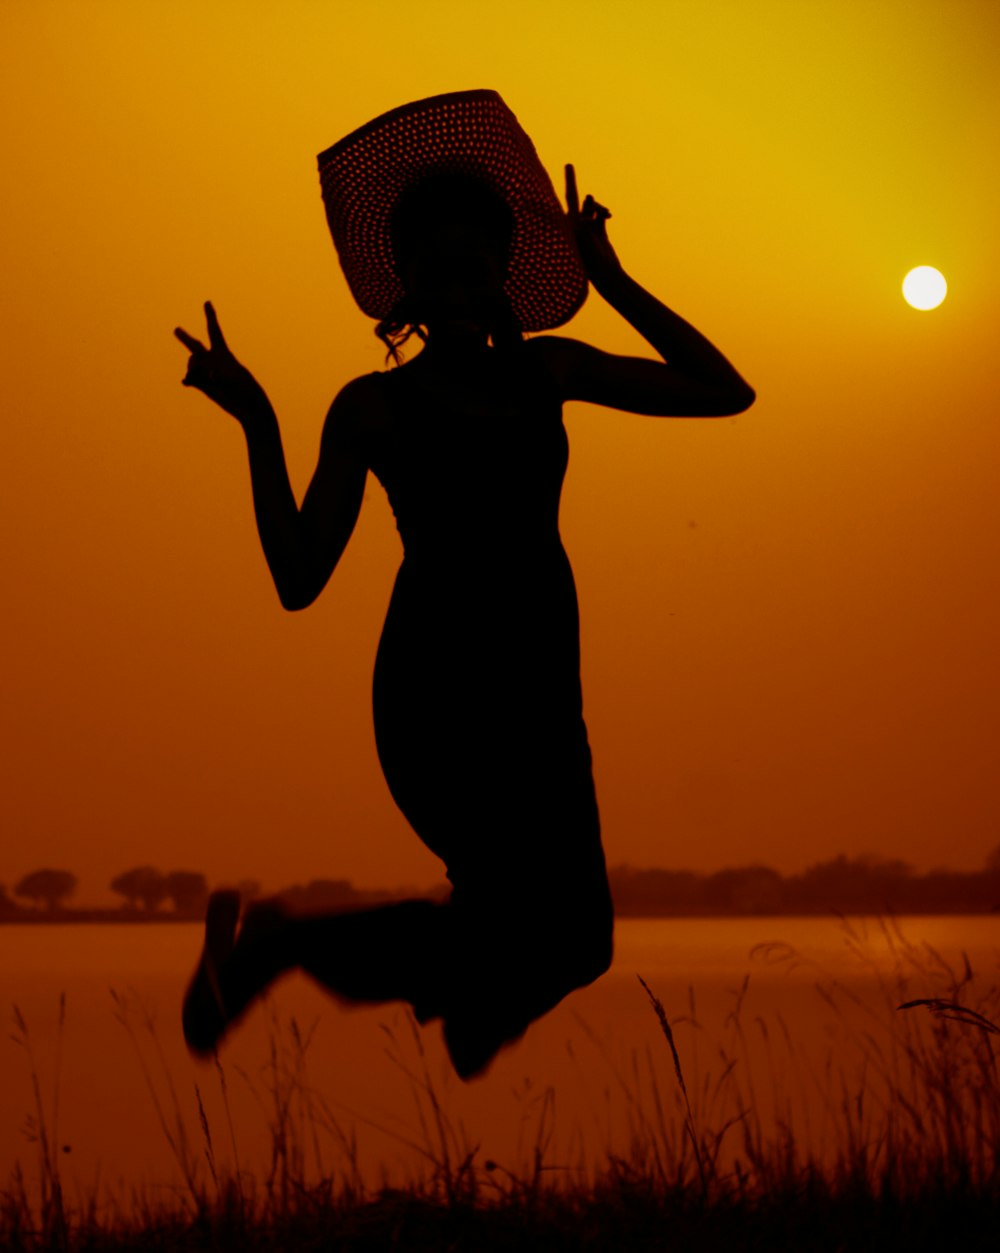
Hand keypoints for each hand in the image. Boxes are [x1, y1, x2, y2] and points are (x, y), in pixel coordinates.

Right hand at [174, 302, 269, 424]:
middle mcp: (213, 361)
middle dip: (185, 338)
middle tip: (176, 329)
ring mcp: (207, 373)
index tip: (207, 302)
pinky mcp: (204, 386)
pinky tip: (186, 382)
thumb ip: (212, 374)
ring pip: (192, 364)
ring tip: (200, 379)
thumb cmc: (246, 391)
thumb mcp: (232, 379)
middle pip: (196, 346)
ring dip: (192, 369)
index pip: (214, 331)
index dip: (210, 316)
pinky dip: (188, 379)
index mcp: (223, 354)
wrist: (249, 408)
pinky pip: (191, 379)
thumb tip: (194, 374)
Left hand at [564, 164, 622, 286]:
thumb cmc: (590, 256)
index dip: (566, 183)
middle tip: (570, 168)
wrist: (605, 273)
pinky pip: (600, 215)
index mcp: (567, 226)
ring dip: (597, 206)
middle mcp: (574, 225)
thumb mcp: (582, 233)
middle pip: (575, 199)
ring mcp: (586, 228)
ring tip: (605, 213)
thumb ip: (583, 212)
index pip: (565, 200)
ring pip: (591, 206)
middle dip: (576, 187)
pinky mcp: (598, 232)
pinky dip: (604, 213)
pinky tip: (609, 216)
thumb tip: (589, 196)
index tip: (566, 167)